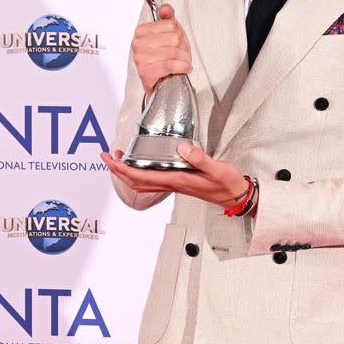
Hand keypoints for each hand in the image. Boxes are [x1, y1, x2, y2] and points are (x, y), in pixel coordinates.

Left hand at [102, 142, 257, 212]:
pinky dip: (139, 174)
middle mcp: (172, 183)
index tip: (111, 158)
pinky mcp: (179, 182)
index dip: (122, 168)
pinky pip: (152, 180)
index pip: (141, 176)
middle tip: (106, 156)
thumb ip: (200, 158)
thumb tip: (182, 147)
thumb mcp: (217, 168)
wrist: (236, 196)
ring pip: (142, 182)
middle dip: (117, 169)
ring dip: (126, 172)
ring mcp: (174, 184)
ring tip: (118, 159)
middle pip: (136, 181)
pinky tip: (140, 166)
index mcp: (177, 179)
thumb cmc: (227, 184)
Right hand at [132, 3, 191, 96]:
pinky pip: (169, 65)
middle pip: (173, 38)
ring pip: (172, 51)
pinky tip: (184, 68)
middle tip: (183, 55)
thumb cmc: (165, 61)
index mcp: (142, 31)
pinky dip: (181, 67)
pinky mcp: (146, 72)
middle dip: (184, 48)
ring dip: (184, 59)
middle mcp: (138, 44)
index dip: (180, 34)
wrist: (162, 85)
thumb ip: (167, 19)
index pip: (170, 24)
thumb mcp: (169, 36)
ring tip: (182, 63)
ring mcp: (140, 58)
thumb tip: (166, 8)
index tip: (179, 42)